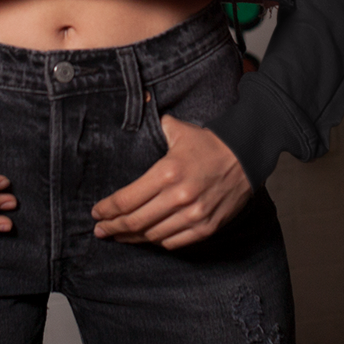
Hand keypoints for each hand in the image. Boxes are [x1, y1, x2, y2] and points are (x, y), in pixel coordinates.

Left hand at [90, 115, 251, 249]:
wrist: (246, 155)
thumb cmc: (209, 143)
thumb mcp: (178, 129)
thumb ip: (155, 124)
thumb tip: (139, 100)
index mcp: (167, 172)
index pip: (127, 199)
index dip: (107, 209)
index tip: (96, 212)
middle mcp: (179, 197)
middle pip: (135, 221)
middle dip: (113, 228)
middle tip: (100, 230)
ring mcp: (194, 215)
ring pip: (153, 235)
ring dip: (132, 238)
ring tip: (119, 236)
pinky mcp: (207, 227)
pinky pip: (174, 242)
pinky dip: (158, 242)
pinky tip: (148, 237)